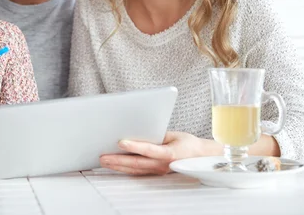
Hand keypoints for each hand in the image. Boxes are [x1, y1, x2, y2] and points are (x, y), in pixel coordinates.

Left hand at [99, 131, 220, 174]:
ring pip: (135, 170)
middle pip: (137, 163)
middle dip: (118, 160)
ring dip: (118, 166)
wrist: (200, 158)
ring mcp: (158, 171)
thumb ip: (156, 134)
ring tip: (104, 161)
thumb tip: (138, 130)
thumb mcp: (173, 135)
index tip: (120, 142)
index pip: (149, 150)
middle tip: (103, 156)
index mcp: (170, 154)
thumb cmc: (187, 143)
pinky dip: (124, 169)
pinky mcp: (155, 173)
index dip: (135, 146)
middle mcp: (163, 165)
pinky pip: (137, 172)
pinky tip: (113, 165)